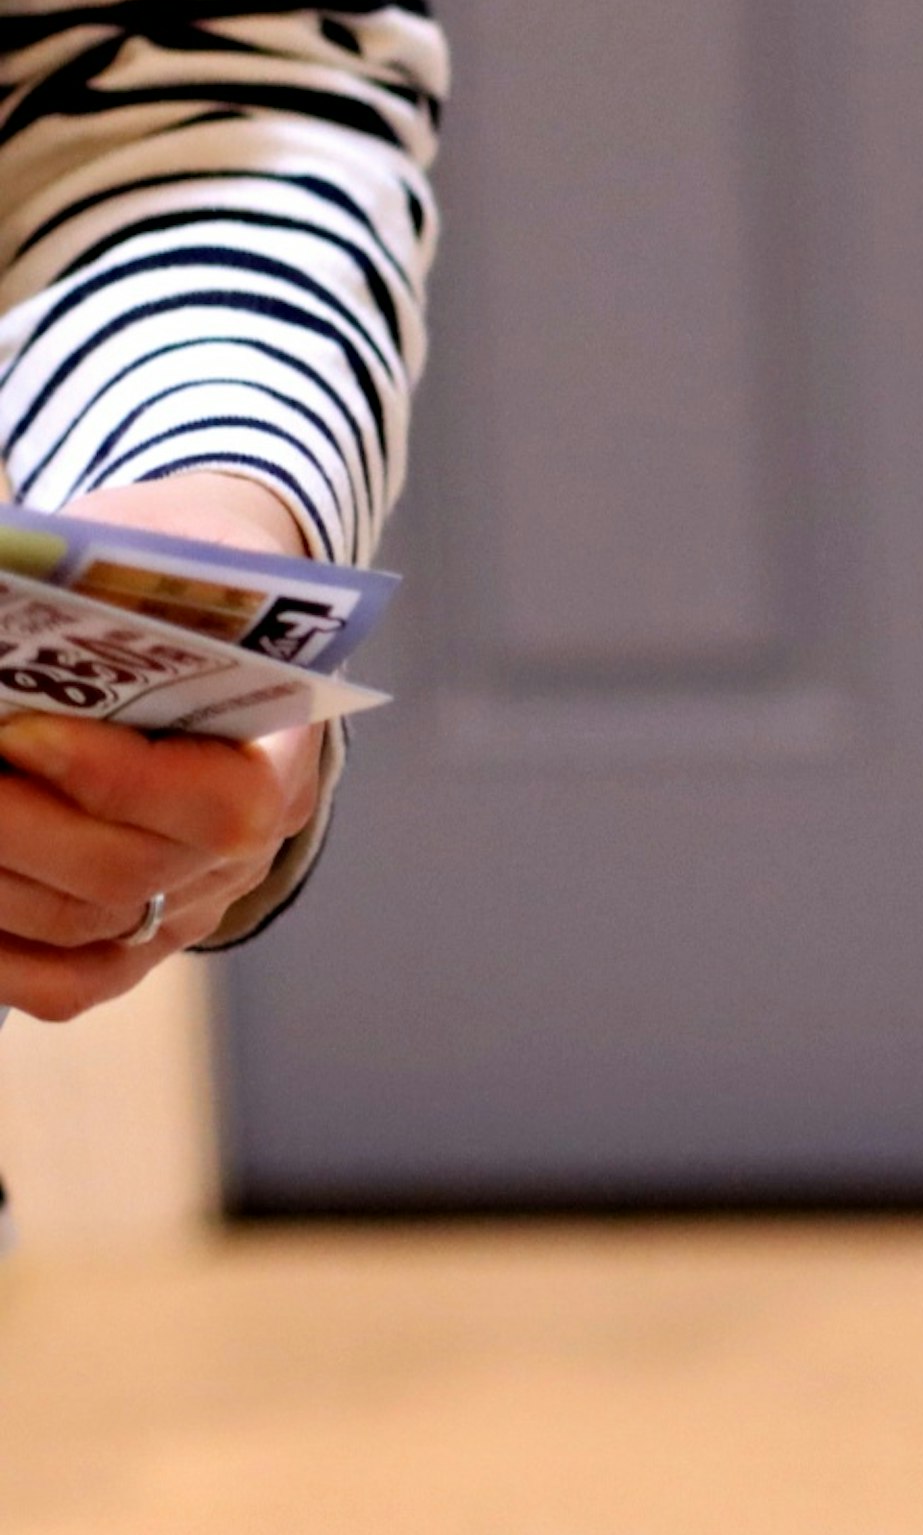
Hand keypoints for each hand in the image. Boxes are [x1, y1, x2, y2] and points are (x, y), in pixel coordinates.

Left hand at [0, 472, 326, 1020]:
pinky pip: (67, 982)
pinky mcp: (137, 939)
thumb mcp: (164, 551)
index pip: (216, 805)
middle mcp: (250, 848)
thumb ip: (97, 577)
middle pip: (128, 875)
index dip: (111, 780)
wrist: (213, 618)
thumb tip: (4, 573)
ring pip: (81, 927)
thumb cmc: (181, 574)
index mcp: (282, 750)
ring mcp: (192, 903)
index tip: (18, 731)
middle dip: (13, 824)